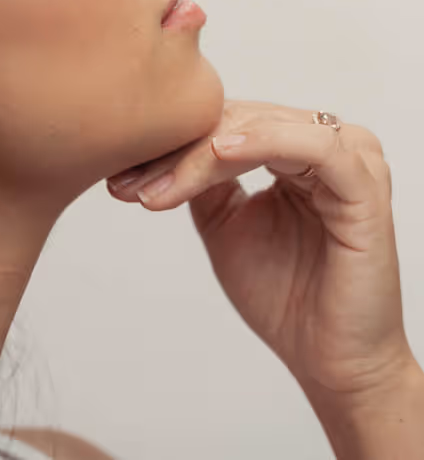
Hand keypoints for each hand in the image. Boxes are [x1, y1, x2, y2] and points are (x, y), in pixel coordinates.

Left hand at [107, 99, 414, 398]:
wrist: (328, 361)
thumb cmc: (285, 296)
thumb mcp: (225, 224)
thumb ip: (204, 180)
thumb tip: (159, 148)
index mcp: (298, 149)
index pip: (227, 123)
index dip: (172, 144)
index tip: (119, 174)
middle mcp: (325, 145)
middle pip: (240, 121)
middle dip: (177, 151)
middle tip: (127, 181)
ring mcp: (351, 159)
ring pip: (264, 128)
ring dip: (202, 154)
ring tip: (156, 187)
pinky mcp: (364, 185)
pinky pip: (313, 146)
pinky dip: (263, 143)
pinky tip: (217, 155)